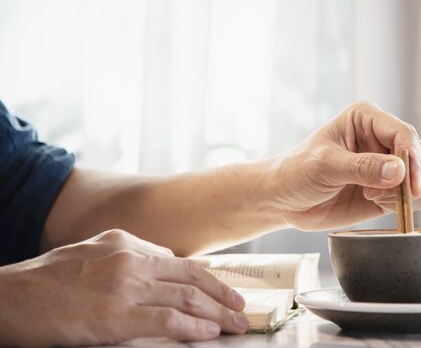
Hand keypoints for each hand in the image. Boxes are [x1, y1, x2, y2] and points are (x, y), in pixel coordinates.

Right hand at [0, 229, 247, 346]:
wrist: (10, 298)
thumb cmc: (47, 278)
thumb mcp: (91, 251)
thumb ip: (128, 253)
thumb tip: (164, 260)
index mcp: (126, 243)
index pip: (179, 262)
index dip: (208, 279)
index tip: (224, 291)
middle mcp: (131, 259)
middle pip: (191, 278)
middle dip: (221, 295)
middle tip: (241, 309)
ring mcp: (125, 286)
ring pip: (185, 298)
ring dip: (215, 313)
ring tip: (234, 324)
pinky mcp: (115, 316)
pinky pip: (166, 321)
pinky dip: (192, 327)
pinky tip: (208, 333)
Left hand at [273, 101, 420, 230]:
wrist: (284, 200)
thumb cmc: (297, 172)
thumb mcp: (325, 166)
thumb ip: (362, 167)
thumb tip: (399, 171)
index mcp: (367, 118)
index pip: (404, 133)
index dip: (413, 158)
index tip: (410, 184)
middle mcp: (382, 138)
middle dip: (414, 178)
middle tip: (383, 194)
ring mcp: (389, 164)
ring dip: (411, 193)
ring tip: (376, 197)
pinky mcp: (390, 189)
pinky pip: (417, 197)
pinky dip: (407, 205)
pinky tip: (378, 203)